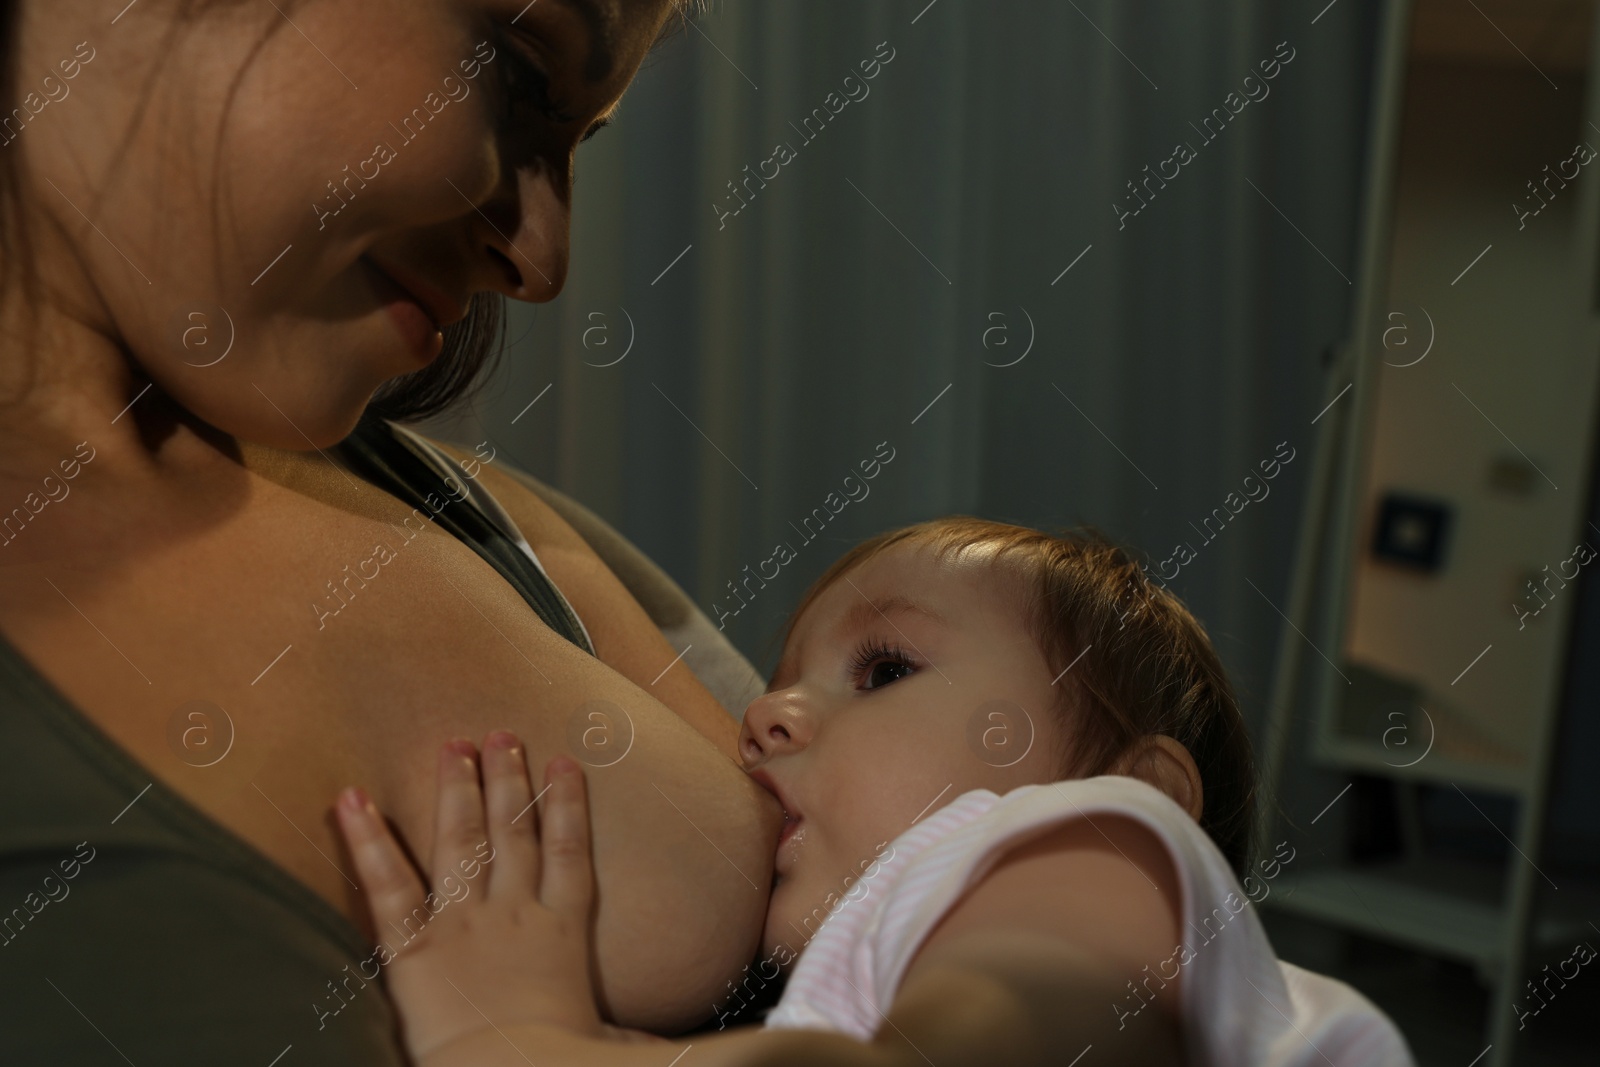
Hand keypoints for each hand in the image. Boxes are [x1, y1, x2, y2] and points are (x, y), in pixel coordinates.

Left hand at [335, 731, 605, 1060]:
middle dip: (507, 780)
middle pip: (513, 833)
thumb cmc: (562, 1063)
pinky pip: (387, 885)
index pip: (569, 853)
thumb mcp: (607, 1044)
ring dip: (458, 789)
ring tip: (455, 745)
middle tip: (501, 736)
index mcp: (561, 932)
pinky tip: (350, 799)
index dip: (567, 805)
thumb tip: (663, 1050)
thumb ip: (629, 1034)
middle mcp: (514, 913)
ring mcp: (463, 923)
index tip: (565, 762)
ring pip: (462, 840)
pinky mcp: (414, 948)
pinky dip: (366, 840)